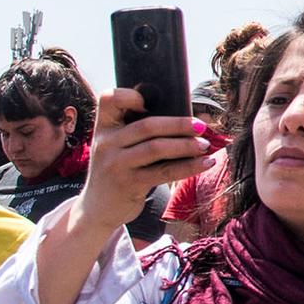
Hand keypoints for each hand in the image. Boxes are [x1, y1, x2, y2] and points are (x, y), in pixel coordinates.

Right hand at [78, 88, 211, 233]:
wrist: (98, 208)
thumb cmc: (119, 170)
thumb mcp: (118, 147)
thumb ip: (141, 132)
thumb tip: (193, 119)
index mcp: (104, 127)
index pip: (109, 100)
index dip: (129, 95)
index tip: (150, 101)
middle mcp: (106, 143)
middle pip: (147, 125)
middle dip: (179, 124)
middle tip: (201, 127)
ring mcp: (116, 164)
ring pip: (157, 148)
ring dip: (186, 145)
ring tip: (205, 145)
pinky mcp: (129, 184)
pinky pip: (164, 171)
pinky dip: (189, 166)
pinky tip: (205, 163)